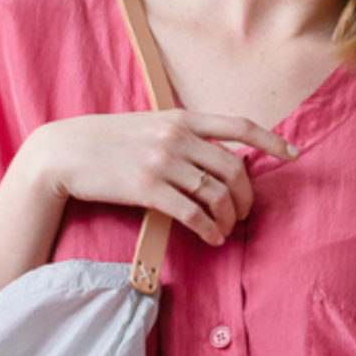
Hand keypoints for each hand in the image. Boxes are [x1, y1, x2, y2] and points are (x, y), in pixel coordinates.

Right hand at [23, 109, 298, 245]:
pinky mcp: (148, 189)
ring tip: (225, 229)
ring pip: (217, 194)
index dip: (271, 141)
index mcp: (181, 117)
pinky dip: (209, 228)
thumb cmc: (105, 142)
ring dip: (228, 217)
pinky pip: (193, 213)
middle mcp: (177, 136)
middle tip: (244, 213)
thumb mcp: (147, 125)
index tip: (293, 155)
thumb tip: (212, 155)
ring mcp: (163, 162)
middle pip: (234, 169)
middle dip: (247, 196)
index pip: (239, 126)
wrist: (62, 153)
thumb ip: (180, 135)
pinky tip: (211, 238)